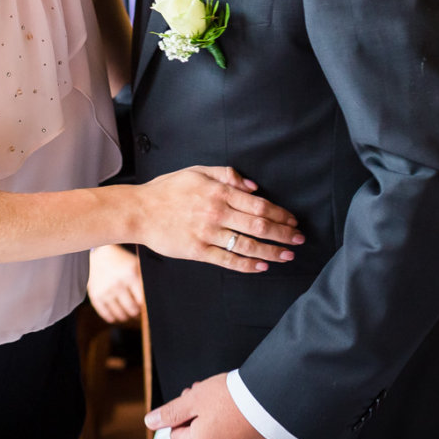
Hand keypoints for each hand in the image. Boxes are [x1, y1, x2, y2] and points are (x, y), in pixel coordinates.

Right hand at [88, 244, 143, 323]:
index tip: (145, 308)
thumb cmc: (121, 261)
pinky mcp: (95, 296)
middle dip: (136, 314)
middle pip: (132, 310)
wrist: (98, 254)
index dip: (145, 307)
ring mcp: (105, 291)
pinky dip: (112, 318)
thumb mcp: (135, 265)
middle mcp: (117, 285)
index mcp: (130, 276)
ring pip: (120, 315)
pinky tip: (116, 315)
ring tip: (127, 313)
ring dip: (126, 317)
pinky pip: (105, 314)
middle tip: (137, 312)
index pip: (141, 301)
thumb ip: (143, 280)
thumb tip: (151, 300)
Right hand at [134, 166, 302, 273]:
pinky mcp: (198, 251)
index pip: (258, 204)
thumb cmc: (168, 190)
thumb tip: (253, 186)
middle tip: (299, 239)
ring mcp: (207, 234)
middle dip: (283, 233)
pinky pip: (227, 260)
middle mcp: (216, 213)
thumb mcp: (197, 171)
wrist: (139, 211)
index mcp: (218, 192)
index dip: (279, 213)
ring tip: (287, 255)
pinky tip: (261, 267)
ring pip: (247, 245)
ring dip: (271, 251)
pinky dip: (247, 264)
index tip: (292, 220)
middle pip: (258, 225)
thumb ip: (226, 175)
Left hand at [146, 372, 277, 438]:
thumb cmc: (233, 397)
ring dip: (220, 422)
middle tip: (210, 395)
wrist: (273, 398)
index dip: (183, 414)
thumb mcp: (194, 398)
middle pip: (199, 437)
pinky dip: (240, 429)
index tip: (194, 398)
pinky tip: (245, 412)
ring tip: (231, 400)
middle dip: (200, 416)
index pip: (177, 435)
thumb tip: (150, 422)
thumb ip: (170, 412)